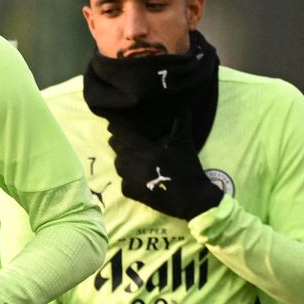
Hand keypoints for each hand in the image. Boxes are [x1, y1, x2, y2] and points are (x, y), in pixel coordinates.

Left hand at [108, 113, 224, 220]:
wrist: (191, 198)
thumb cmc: (187, 168)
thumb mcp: (185, 142)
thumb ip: (181, 122)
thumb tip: (183, 104)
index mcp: (144, 150)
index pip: (122, 133)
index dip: (116, 125)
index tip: (112, 120)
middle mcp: (133, 164)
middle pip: (116, 147)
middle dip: (120, 141)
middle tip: (125, 137)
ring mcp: (131, 180)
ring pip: (117, 163)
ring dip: (122, 157)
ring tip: (130, 154)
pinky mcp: (132, 193)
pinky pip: (122, 181)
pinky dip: (127, 176)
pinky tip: (135, 174)